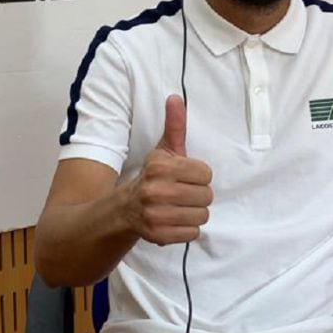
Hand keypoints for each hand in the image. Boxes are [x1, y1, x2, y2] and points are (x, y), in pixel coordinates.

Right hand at [122, 95, 212, 244]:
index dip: (198, 176)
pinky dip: (187, 230)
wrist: (125, 208)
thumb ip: (174, 125)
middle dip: (197, 196)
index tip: (184, 177)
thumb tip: (176, 97)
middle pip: (206, 196)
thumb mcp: (163, 150)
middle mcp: (156, 190)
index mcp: (160, 167)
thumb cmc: (153, 176)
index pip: (206, 174)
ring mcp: (155, 215)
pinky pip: (193, 234)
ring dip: (194, 213)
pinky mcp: (158, 235)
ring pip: (202, 216)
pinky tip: (173, 221)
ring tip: (178, 208)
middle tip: (181, 194)